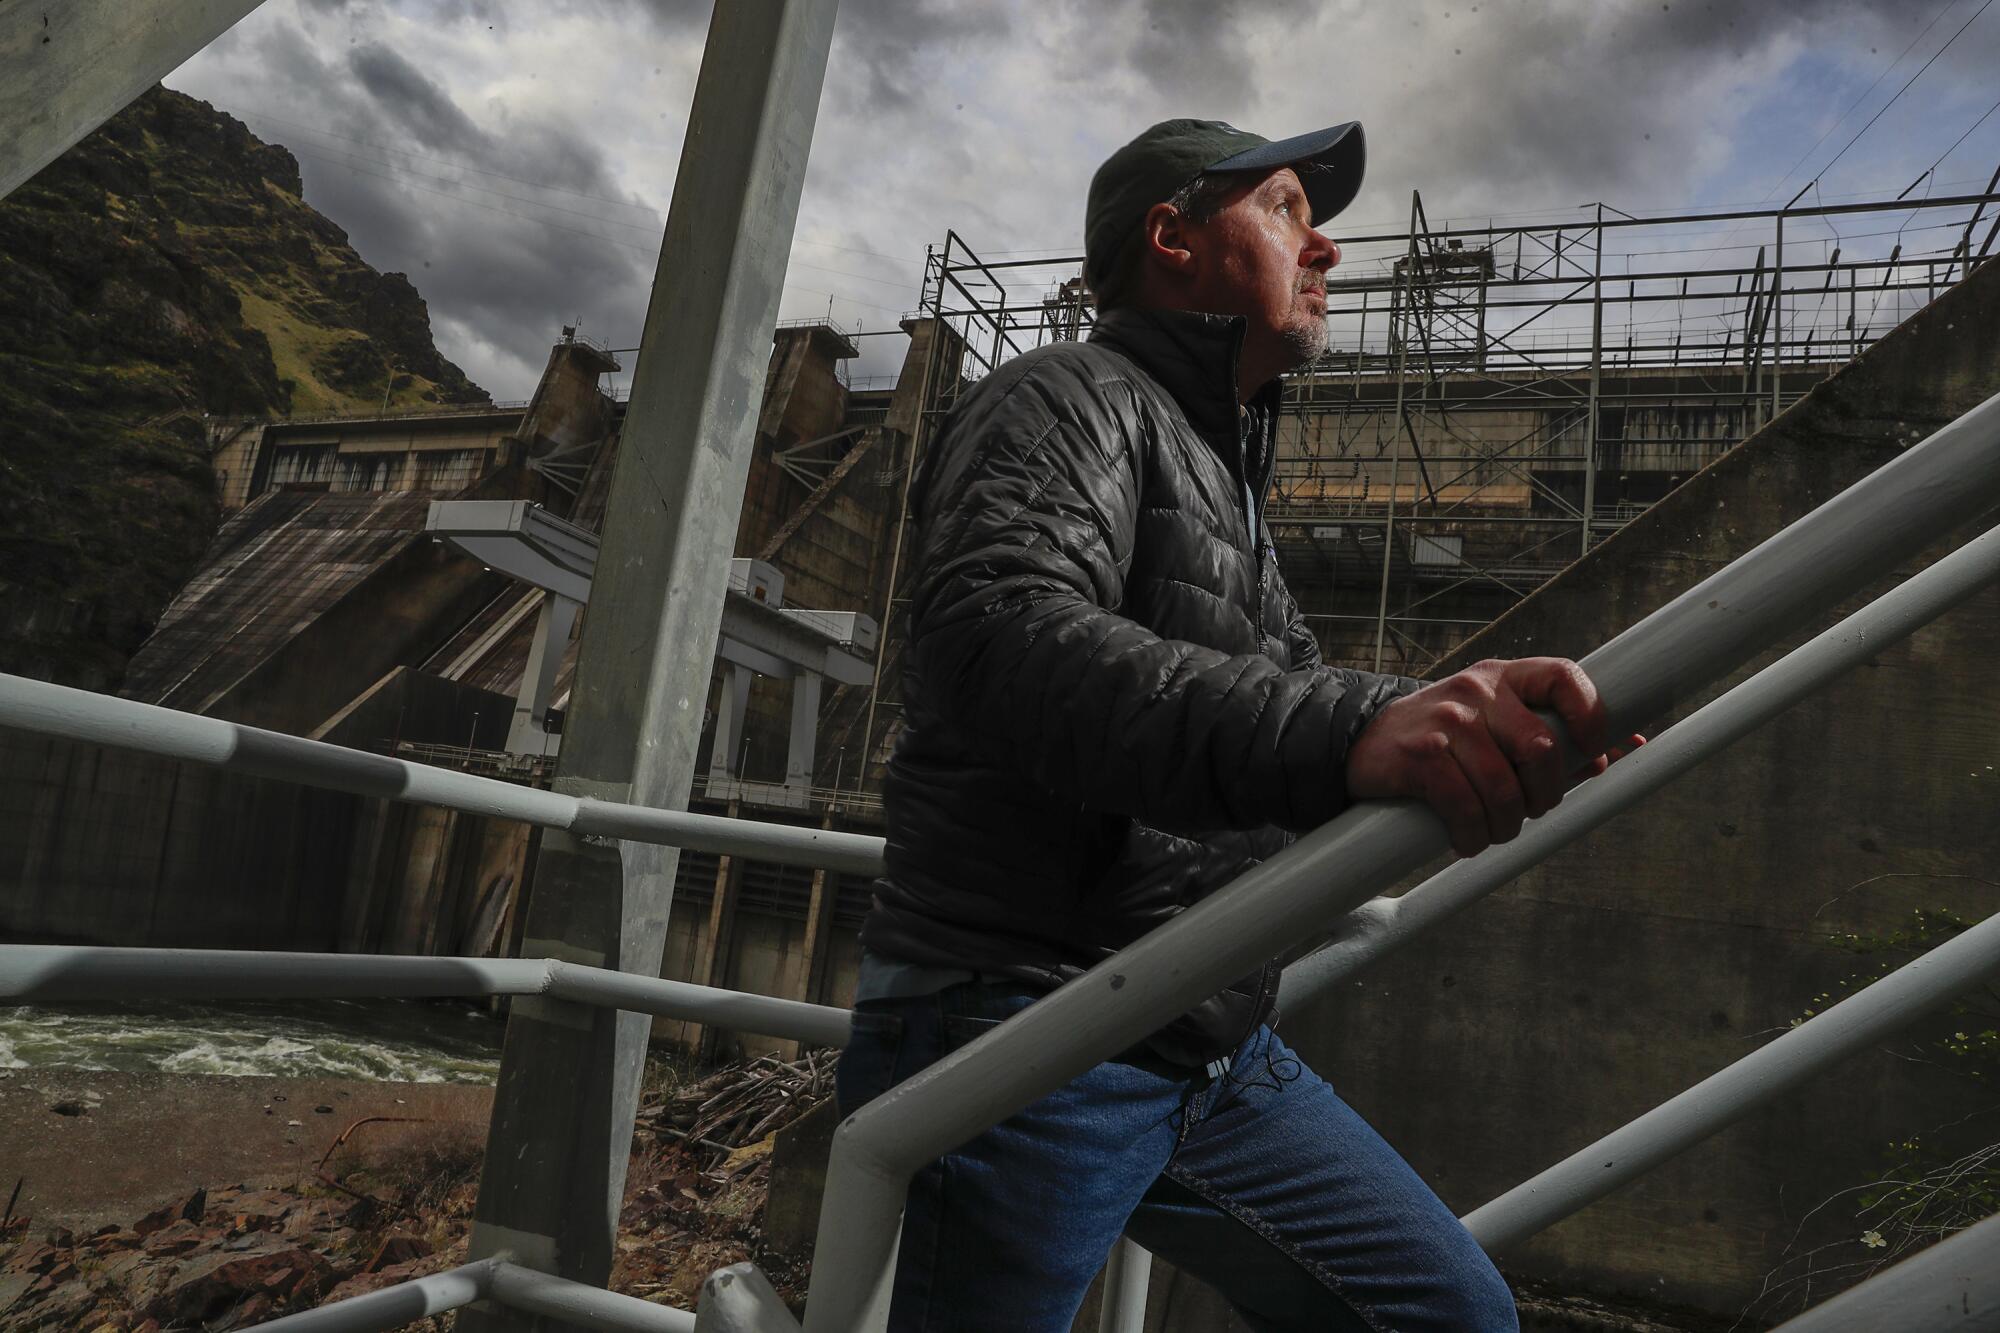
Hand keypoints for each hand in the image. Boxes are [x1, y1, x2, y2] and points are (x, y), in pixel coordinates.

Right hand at [1344, 657, 1637, 857]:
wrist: (1359, 743)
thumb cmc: (1439, 739)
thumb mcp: (1491, 723)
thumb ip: (1548, 736)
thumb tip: (1616, 753)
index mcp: (1502, 677)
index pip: (1563, 677)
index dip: (1591, 715)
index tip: (1595, 749)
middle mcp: (1476, 691)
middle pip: (1540, 749)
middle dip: (1544, 795)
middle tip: (1530, 811)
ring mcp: (1447, 722)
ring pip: (1503, 788)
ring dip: (1505, 825)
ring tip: (1492, 831)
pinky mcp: (1420, 756)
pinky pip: (1465, 807)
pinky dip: (1472, 835)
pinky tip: (1466, 838)